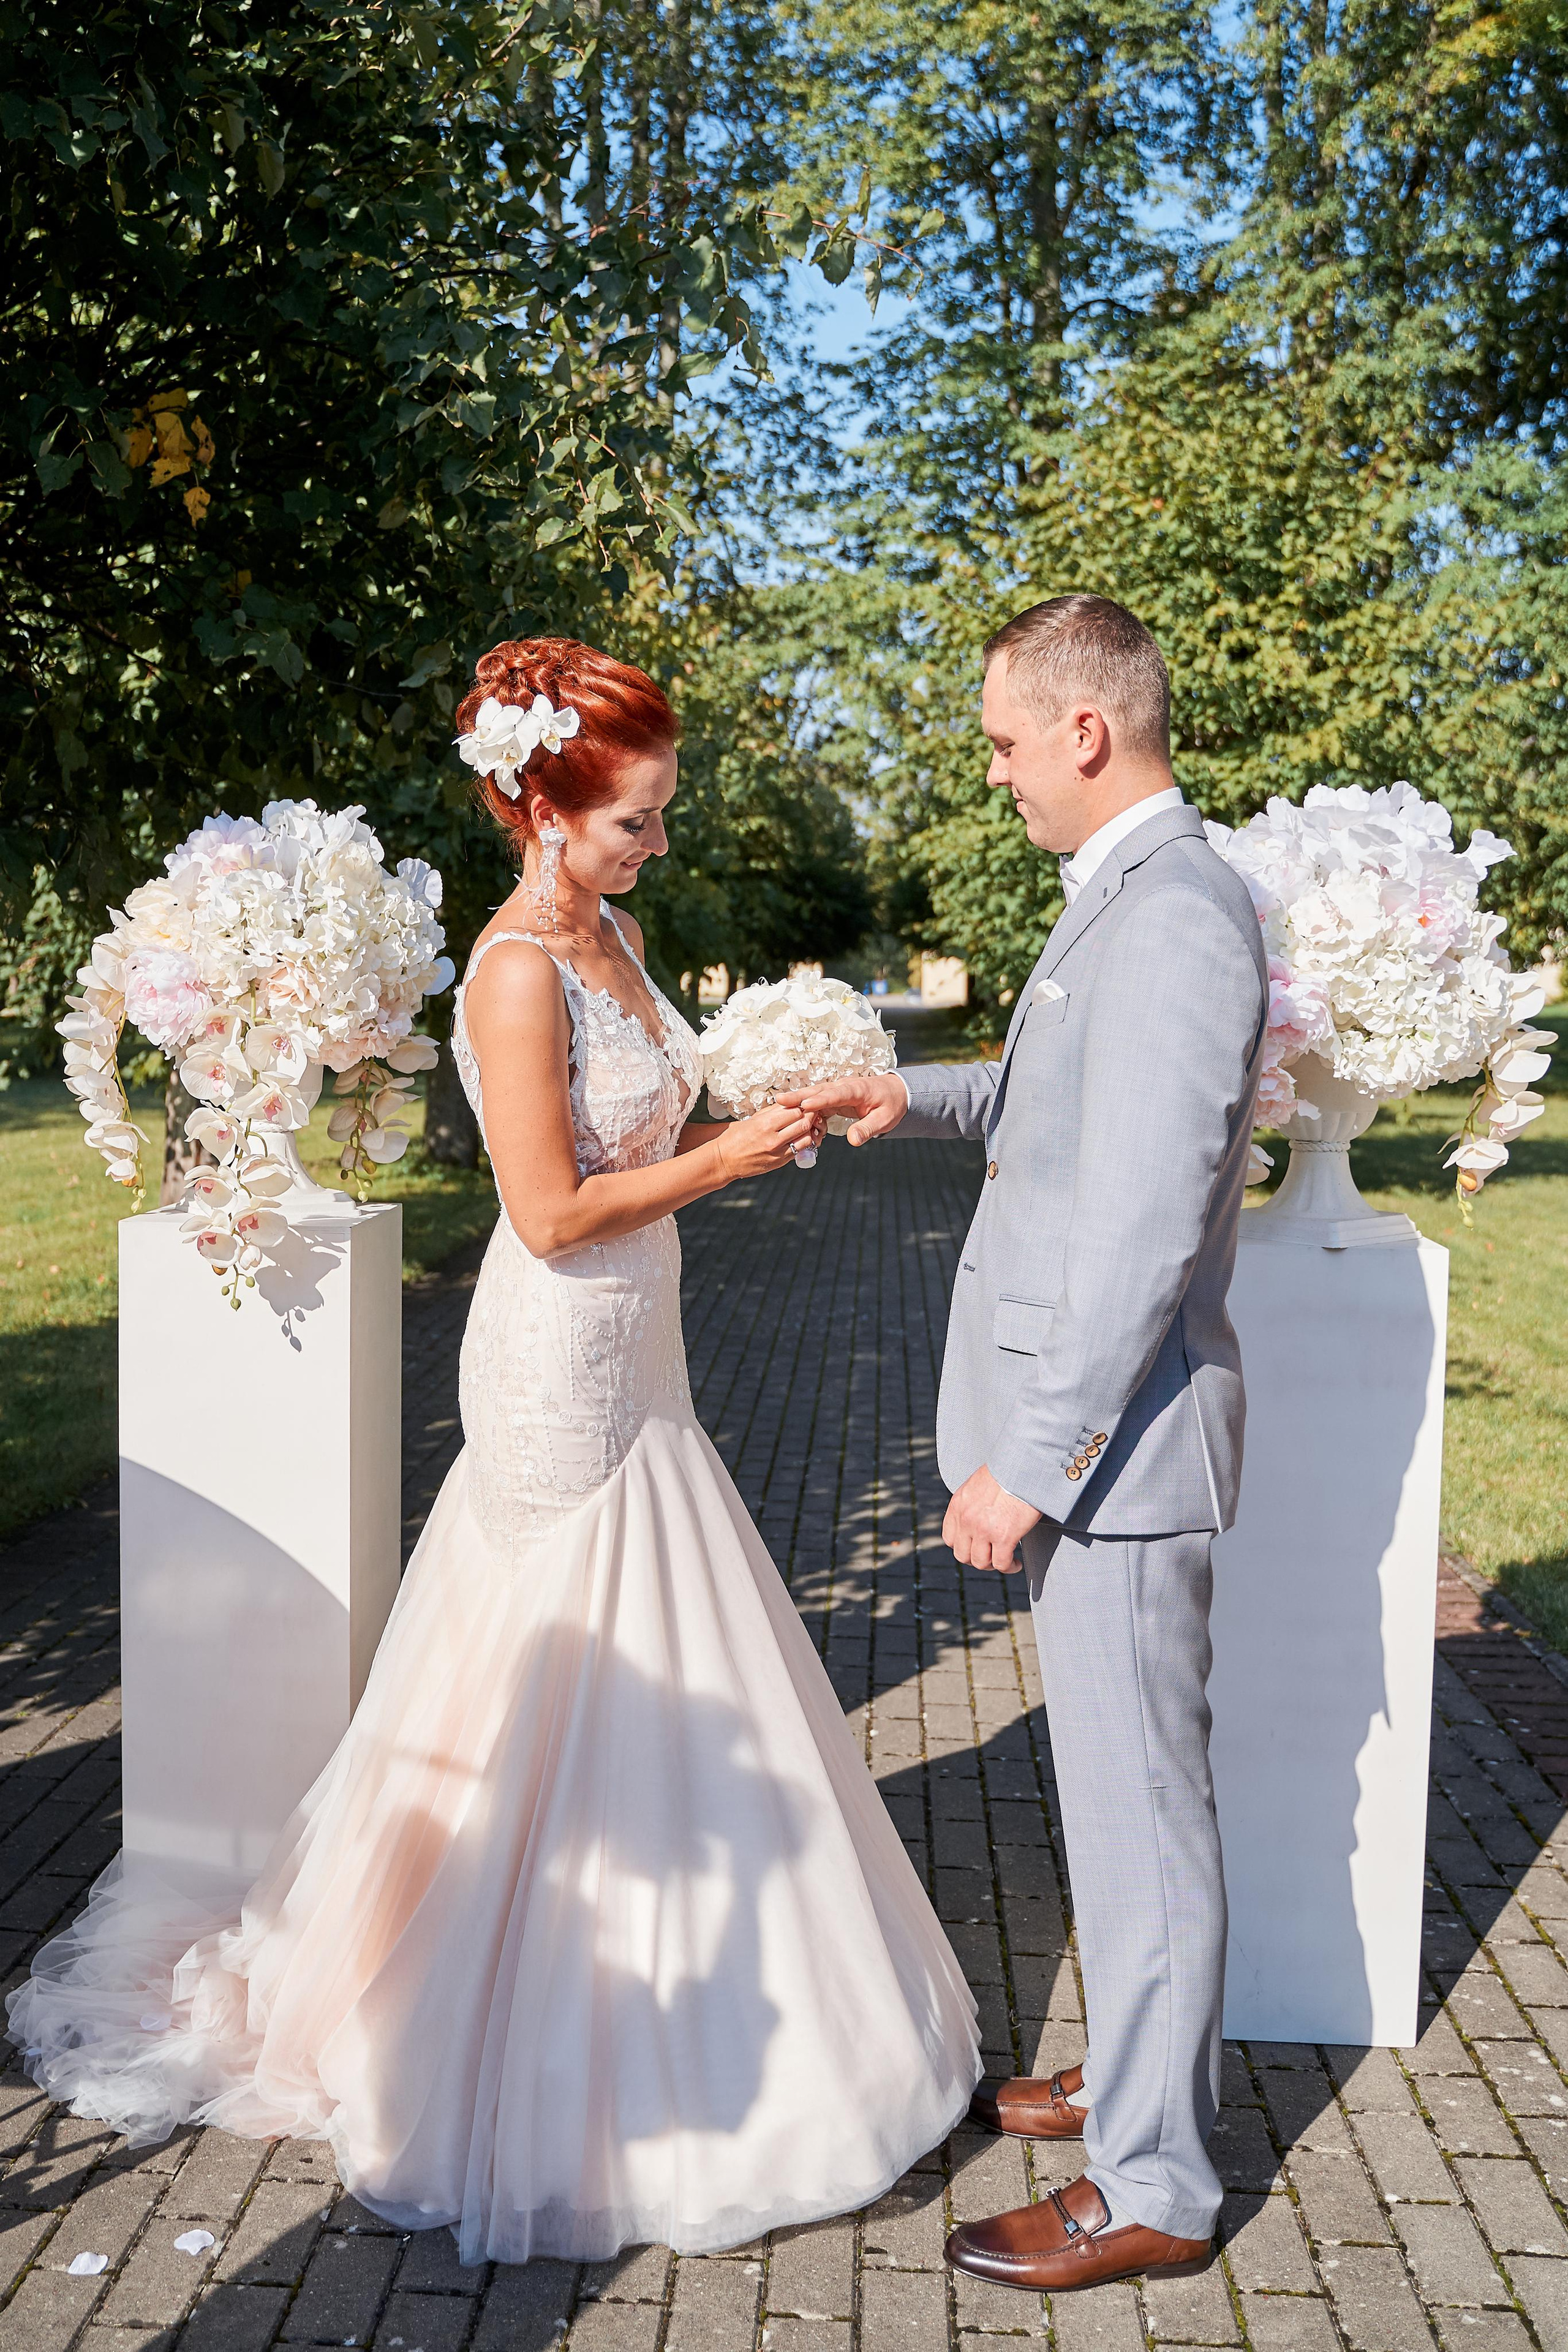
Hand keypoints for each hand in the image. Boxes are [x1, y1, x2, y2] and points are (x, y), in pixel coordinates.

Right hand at [714, 1104, 822, 1180]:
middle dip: (810, 1116)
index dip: (802, 1106)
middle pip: (803, 1124)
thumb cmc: (735, 1138)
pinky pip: (799, 1151)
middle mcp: (774, 1139)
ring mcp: (778, 1153)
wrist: (724, 1159)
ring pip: (806, 1139)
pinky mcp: (780, 1162)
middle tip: (811, 1112)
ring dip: (809, 1131)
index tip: (804, 1103)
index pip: (795, 1111)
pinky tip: (799, 1137)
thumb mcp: (753, 1119)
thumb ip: (773, 1111)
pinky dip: (802, 1143)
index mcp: (766, 1124)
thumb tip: (789, 1102)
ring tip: (806, 1125)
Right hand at [779, 1071, 907, 1146]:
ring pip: (815, 1094)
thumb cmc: (891, 1105)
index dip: (820, 1099)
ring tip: (779, 1104)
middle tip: (781, 1100)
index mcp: (857, 1089)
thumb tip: (853, 1140)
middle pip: (819, 1090)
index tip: (805, 1104)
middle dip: (800, 1095)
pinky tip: (793, 1114)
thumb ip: (868, 1129)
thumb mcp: (885, 1120)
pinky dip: (806, 1107)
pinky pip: (818, 1101)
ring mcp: (838, 1091)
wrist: (895, 1093)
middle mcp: (845, 1087)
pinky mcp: (835, 1097)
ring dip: (798, 1099)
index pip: (836, 1094)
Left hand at [943, 1465, 1041, 1572]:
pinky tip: (1016, 1563)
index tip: (976, 1546)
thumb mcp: (979, 1483)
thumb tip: (980, 1514)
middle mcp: (966, 1519)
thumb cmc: (1008, 1470)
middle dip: (977, 1559)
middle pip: (962, 1555)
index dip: (963, 1546)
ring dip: (993, 1565)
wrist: (1024, 1464)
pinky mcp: (1004, 1536)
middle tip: (991, 1557)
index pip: (949, 1538)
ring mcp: (983, 1529)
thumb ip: (973, 1502)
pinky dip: (1009, 1567)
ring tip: (1005, 1561)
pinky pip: (1002, 1563)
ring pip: (981, 1563)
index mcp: (958, 1504)